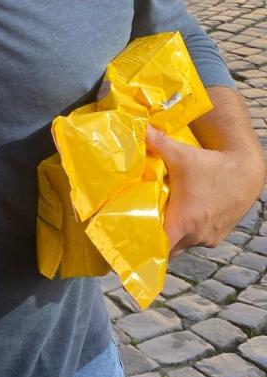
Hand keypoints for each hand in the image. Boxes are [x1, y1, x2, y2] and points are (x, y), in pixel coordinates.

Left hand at [148, 124, 261, 254]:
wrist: (247, 171)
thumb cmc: (211, 164)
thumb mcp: (181, 153)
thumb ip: (156, 142)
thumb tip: (137, 127)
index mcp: (184, 222)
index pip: (158, 247)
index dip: (143, 245)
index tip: (130, 238)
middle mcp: (196, 236)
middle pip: (167, 249)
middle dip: (154, 240)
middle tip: (140, 225)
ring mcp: (207, 238)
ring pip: (182, 244)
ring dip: (172, 235)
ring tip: (159, 219)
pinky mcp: (217, 236)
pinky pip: (195, 240)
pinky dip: (187, 232)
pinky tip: (181, 217)